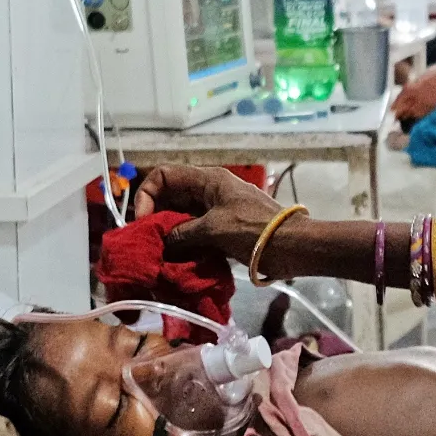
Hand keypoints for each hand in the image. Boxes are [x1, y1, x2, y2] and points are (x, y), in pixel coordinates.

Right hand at [129, 165, 282, 261]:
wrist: (292, 246)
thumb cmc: (255, 230)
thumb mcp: (214, 229)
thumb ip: (182, 234)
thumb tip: (163, 244)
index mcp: (208, 179)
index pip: (164, 175)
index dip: (147, 194)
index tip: (143, 221)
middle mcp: (209, 191)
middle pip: (170, 196)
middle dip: (155, 217)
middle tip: (146, 242)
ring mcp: (216, 210)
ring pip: (181, 217)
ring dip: (168, 234)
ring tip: (158, 254)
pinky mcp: (223, 230)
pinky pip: (194, 233)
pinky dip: (183, 244)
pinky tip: (176, 260)